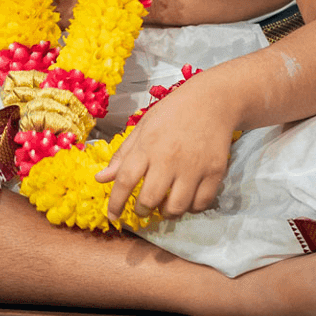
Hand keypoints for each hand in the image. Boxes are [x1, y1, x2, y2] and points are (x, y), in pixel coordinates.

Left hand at [98, 73, 238, 221]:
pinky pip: (201, 203)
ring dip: (166, 214)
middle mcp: (169, 158)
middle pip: (150, 199)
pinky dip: (191, 208)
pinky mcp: (215, 171)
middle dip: (142, 211)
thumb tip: (100, 179)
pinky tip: (186, 201)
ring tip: (164, 207)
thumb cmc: (172, 113)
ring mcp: (194, 166)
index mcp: (147, 146)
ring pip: (176, 207)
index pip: (125, 181)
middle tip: (143, 209)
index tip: (112, 216)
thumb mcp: (142, 128)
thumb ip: (122, 156)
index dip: (116, 203)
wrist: (212, 100)